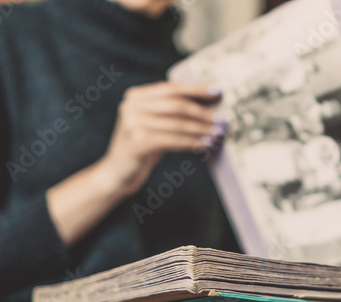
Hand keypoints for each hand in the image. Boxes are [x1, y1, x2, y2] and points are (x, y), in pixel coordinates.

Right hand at [99, 81, 223, 196]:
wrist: (117, 174)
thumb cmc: (142, 148)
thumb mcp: (154, 125)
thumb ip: (171, 113)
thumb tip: (209, 106)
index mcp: (136, 96)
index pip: (171, 88)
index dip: (196, 89)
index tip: (218, 92)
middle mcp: (131, 106)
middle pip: (176, 105)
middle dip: (203, 113)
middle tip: (223, 120)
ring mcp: (132, 123)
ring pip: (177, 124)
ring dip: (201, 130)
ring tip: (218, 135)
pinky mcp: (137, 142)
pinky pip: (173, 140)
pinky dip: (192, 143)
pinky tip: (205, 146)